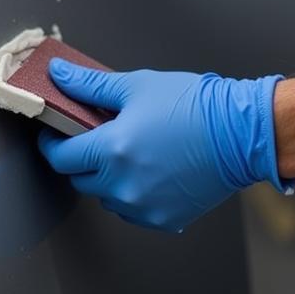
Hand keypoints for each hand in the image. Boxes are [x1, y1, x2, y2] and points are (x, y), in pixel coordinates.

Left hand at [37, 60, 289, 231]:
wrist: (242, 133)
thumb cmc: (194, 107)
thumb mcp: (135, 87)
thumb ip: (89, 85)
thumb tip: (58, 73)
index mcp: (113, 150)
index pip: (60, 156)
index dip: (52, 143)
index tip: (54, 133)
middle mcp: (125, 185)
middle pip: (79, 179)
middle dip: (80, 158)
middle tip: (95, 137)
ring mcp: (144, 207)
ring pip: (105, 197)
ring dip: (106, 178)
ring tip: (128, 152)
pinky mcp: (164, 219)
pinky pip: (132, 210)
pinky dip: (131, 193)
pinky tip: (148, 170)